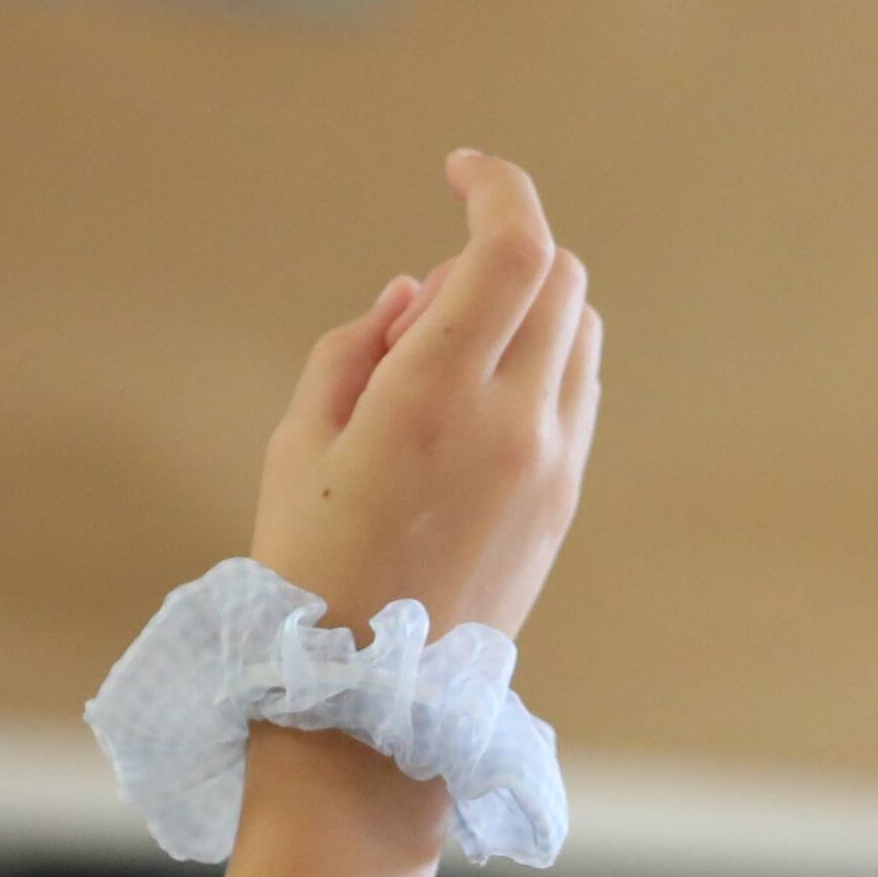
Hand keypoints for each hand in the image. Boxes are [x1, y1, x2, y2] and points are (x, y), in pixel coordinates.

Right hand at [183, 151, 600, 876]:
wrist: (368, 710)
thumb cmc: (306, 574)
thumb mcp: (299, 444)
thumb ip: (361, 344)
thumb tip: (421, 292)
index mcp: (437, 394)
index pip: (512, 245)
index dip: (494, 183)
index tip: (457, 166)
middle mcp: (514, 422)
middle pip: (558, 276)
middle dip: (502, 249)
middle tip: (433, 288)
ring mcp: (553, 465)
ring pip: (578, 332)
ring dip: (529, 305)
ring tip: (447, 352)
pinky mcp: (564, 502)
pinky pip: (575, 394)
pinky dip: (541, 364)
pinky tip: (476, 403)